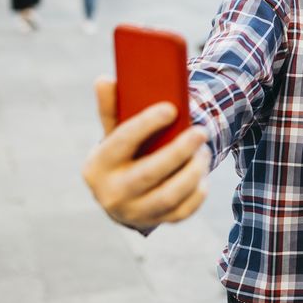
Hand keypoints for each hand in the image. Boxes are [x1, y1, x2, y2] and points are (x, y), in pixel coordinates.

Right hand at [82, 77, 210, 229]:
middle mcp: (111, 193)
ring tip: (204, 152)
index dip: (147, 123)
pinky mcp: (154, 223)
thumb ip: (111, 107)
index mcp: (98, 165)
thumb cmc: (122, 154)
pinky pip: (181, 212)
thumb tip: (104, 79)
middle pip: (149, 173)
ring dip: (192, 172)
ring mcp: (133, 212)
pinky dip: (197, 193)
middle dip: (179, 151)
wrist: (121, 196)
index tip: (171, 108)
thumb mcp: (113, 132)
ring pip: (169, 196)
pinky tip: (203, 176)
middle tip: (202, 131)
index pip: (122, 141)